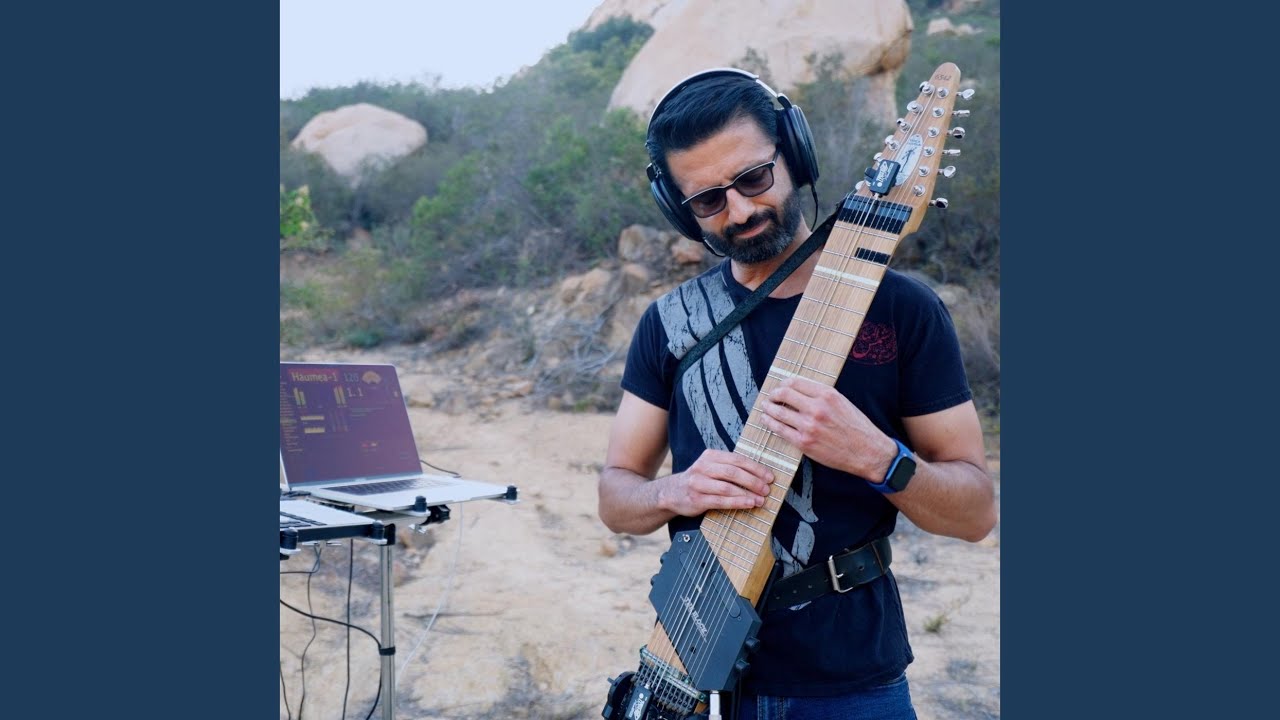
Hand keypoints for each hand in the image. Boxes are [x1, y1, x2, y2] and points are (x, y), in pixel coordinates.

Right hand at [659, 449, 774, 516]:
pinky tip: (749, 504)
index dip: (756, 468)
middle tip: (767, 488)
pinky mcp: (697, 499)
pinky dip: (737, 503)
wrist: (671, 493)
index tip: (770, 476)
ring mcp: (698, 483)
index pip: (737, 459)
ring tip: (761, 499)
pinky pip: (720, 501)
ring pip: (727, 487)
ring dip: (747, 493)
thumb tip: (760, 474)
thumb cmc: (700, 480)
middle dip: (753, 481)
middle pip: (733, 472)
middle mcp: (703, 467)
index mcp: (710, 456)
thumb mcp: (711, 467)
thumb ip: (730, 468)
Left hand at [758, 376, 895, 479]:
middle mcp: (817, 408)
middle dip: (773, 394)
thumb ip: (821, 395)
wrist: (867, 451)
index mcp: (827, 394)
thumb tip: (798, 389)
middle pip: (784, 394)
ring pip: (778, 412)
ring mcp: (809, 426)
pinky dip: (770, 423)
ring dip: (768, 408)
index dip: (783, 383)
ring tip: (766, 408)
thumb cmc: (856, 427)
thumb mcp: (841, 402)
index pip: (795, 382)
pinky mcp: (804, 442)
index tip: (780, 386)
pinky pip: (780, 430)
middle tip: (770, 397)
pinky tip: (767, 421)